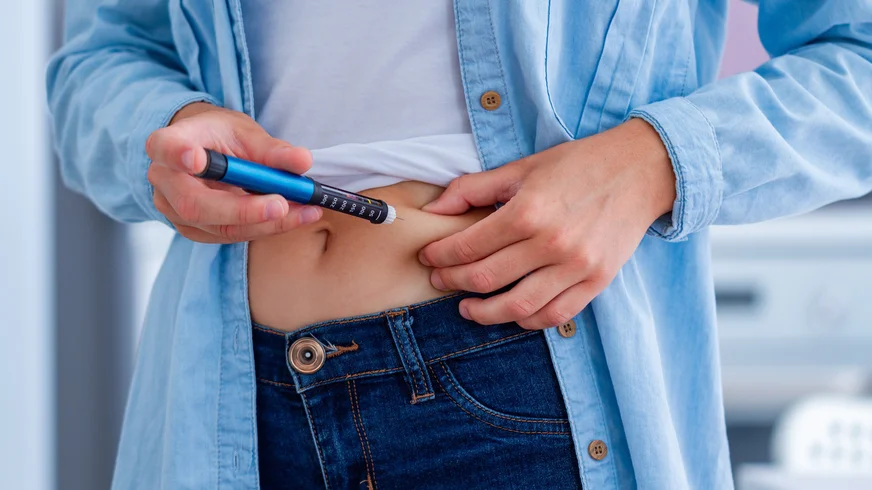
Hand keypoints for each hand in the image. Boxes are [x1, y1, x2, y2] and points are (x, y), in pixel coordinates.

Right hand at [146, 102, 321, 242]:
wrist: (205, 152)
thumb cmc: (220, 137)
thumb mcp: (245, 132)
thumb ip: (272, 149)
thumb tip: (303, 161)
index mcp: (169, 143)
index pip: (165, 148)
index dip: (178, 155)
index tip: (197, 159)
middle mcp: (164, 181)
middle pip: (194, 203)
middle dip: (243, 210)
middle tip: (282, 205)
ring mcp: (175, 210)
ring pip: (218, 226)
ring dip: (266, 223)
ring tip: (305, 211)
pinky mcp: (195, 229)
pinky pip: (230, 235)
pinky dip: (265, 228)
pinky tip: (293, 217)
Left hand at [417, 119, 675, 329]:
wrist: (640, 170)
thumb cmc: (577, 165)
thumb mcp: (521, 168)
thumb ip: (473, 188)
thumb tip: (434, 210)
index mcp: (528, 211)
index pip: (468, 247)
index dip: (441, 256)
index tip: (428, 258)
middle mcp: (551, 243)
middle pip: (486, 279)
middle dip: (453, 282)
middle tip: (440, 280)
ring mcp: (577, 267)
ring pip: (518, 308)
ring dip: (484, 314)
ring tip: (468, 308)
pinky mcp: (597, 282)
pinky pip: (555, 315)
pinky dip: (527, 321)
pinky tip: (511, 313)